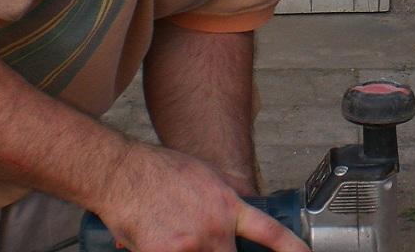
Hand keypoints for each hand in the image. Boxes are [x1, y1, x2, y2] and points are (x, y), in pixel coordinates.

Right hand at [94, 142, 308, 251]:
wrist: (123, 172)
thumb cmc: (157, 171)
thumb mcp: (204, 178)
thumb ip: (221, 204)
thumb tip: (229, 220)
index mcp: (227, 206)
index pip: (270, 233)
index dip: (292, 249)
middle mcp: (214, 228)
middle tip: (205, 241)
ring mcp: (191, 245)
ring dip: (191, 250)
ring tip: (173, 230)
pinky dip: (166, 251)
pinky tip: (156, 238)